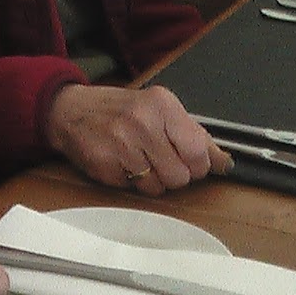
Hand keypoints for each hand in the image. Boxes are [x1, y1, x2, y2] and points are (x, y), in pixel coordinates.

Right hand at [44, 83, 231, 193]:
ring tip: (139, 160)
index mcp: (162, 104)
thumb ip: (193, 135)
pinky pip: (135, 190)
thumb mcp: (160, 110)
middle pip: (181, 175)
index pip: (199, 151)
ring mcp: (121, 143)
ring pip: (159, 186)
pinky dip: (132, 182)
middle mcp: (142, 121)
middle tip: (159, 159)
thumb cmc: (120, 110)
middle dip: (174, 174)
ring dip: (153, 180)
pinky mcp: (105, 164)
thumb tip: (224, 163)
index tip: (188, 160)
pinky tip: (123, 163)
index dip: (197, 164)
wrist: (71, 110)